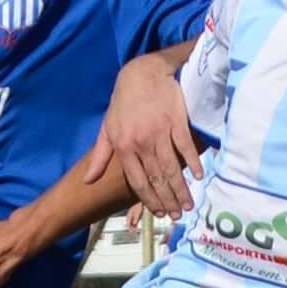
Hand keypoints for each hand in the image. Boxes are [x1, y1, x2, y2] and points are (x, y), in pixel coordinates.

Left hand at [78, 53, 204, 215]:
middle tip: (177, 215)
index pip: (137, 181)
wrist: (142, 72)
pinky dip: (193, 163)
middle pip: (156, 178)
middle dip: (167, 200)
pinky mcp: (176, 121)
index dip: (149, 200)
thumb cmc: (123, 102)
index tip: (159, 213)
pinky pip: (185, 147)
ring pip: (171, 167)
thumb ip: (99, 156)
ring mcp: (160, 132)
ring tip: (188, 204)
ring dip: (181, 189)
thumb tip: (88, 180)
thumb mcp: (107, 128)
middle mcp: (142, 142)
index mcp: (124, 147)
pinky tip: (198, 176)